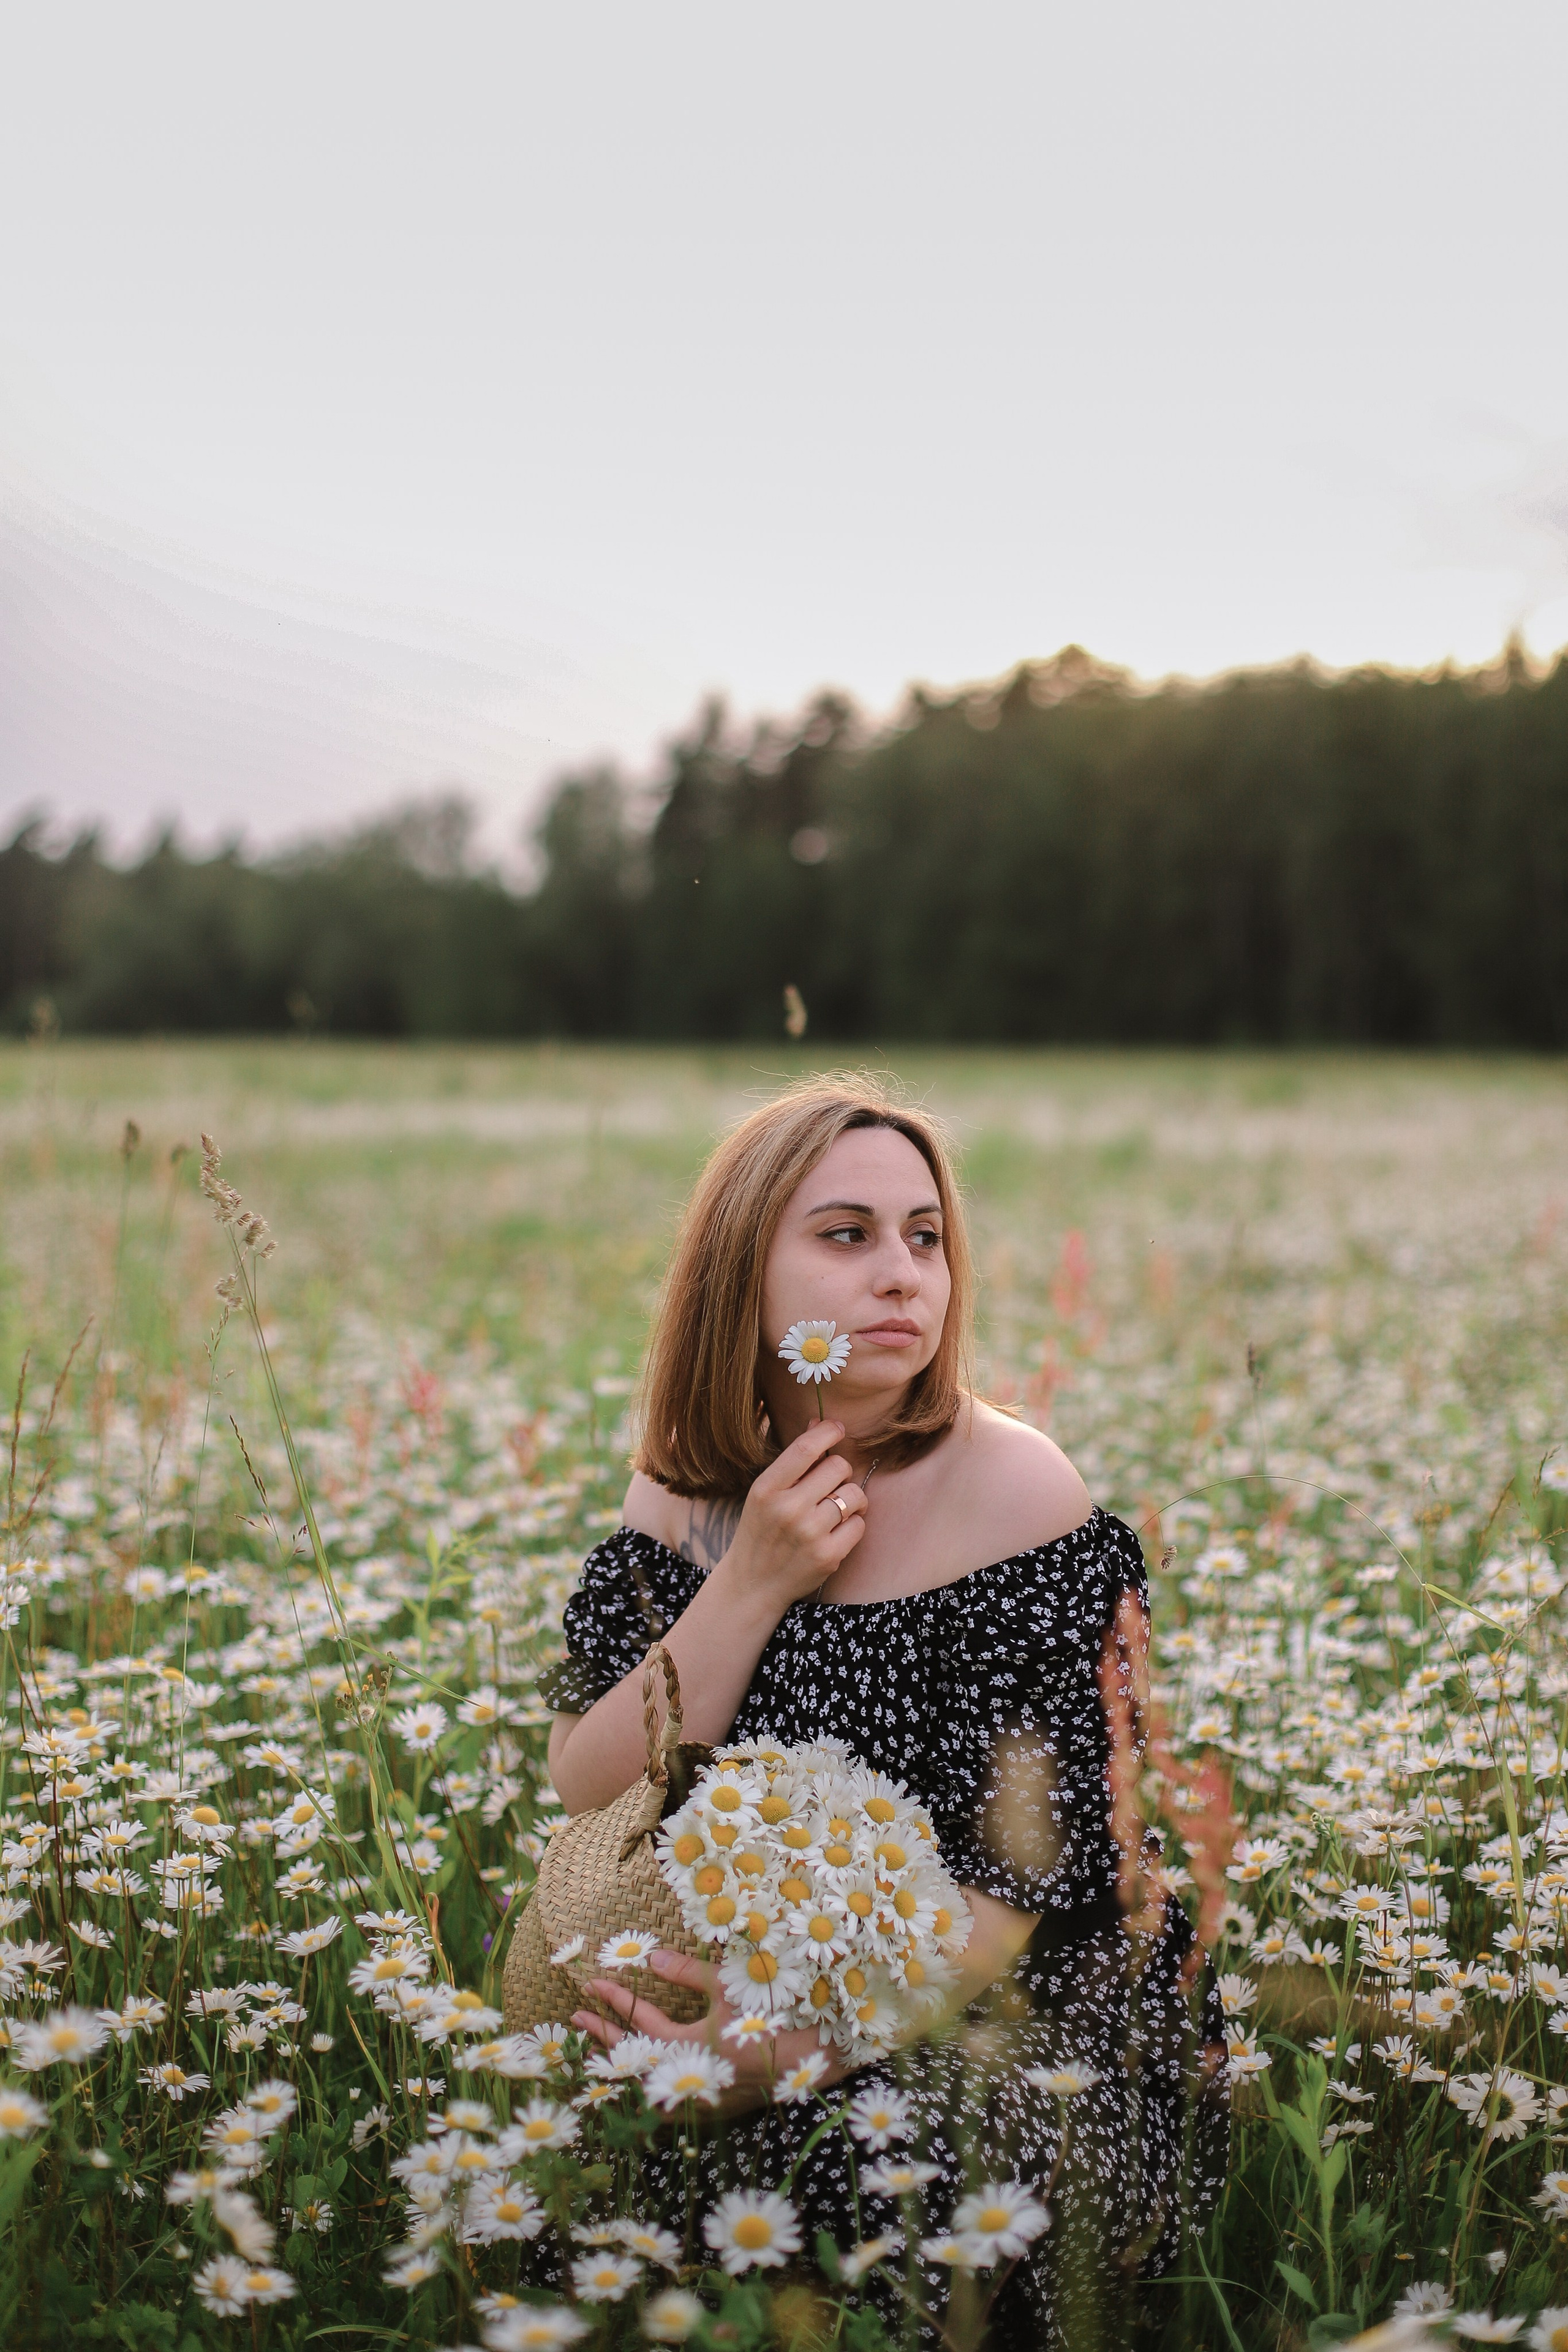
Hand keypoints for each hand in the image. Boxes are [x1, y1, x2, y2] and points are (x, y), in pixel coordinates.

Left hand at [572, 1949, 847, 2114]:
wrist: (824, 2054)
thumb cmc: (779, 2011)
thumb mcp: (733, 1983)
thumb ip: (690, 1972)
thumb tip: (652, 1959)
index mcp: (692, 2051)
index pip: (640, 2024)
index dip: (614, 2002)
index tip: (591, 1983)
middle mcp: (692, 2081)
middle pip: (634, 2061)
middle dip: (603, 2036)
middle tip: (576, 2015)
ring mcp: (705, 2097)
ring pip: (649, 2091)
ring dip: (625, 2068)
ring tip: (603, 2051)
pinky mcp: (721, 2105)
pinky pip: (672, 2100)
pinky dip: (652, 2086)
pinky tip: (648, 2076)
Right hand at [717, 1421, 866, 1608]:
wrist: (752, 1584)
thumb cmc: (761, 1530)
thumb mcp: (765, 1493)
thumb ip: (793, 1459)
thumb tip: (820, 1420)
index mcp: (766, 1489)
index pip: (805, 1448)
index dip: (828, 1431)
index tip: (837, 1429)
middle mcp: (787, 1510)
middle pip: (838, 1467)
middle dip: (839, 1472)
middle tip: (828, 1486)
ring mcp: (809, 1534)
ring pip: (854, 1495)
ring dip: (850, 1499)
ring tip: (835, 1509)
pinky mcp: (827, 1556)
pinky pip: (859, 1525)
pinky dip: (852, 1525)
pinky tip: (835, 1532)